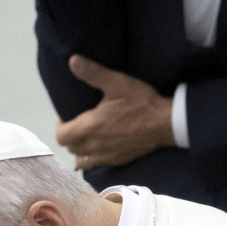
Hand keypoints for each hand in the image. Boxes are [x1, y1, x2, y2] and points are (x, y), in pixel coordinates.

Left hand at [55, 56, 175, 169]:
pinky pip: (98, 164)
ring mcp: (106, 157)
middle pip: (70, 148)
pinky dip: (95, 157)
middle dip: (70, 136)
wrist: (165, 123)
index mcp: (89, 128)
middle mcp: (94, 147)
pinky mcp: (118, 161)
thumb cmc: (140, 102)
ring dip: (81, 150)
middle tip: (79, 122)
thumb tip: (72, 61)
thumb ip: (93, 73)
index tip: (67, 115)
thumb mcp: (116, 82)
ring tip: (89, 136)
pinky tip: (103, 145)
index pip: (61, 137)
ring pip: (82, 161)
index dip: (60, 126)